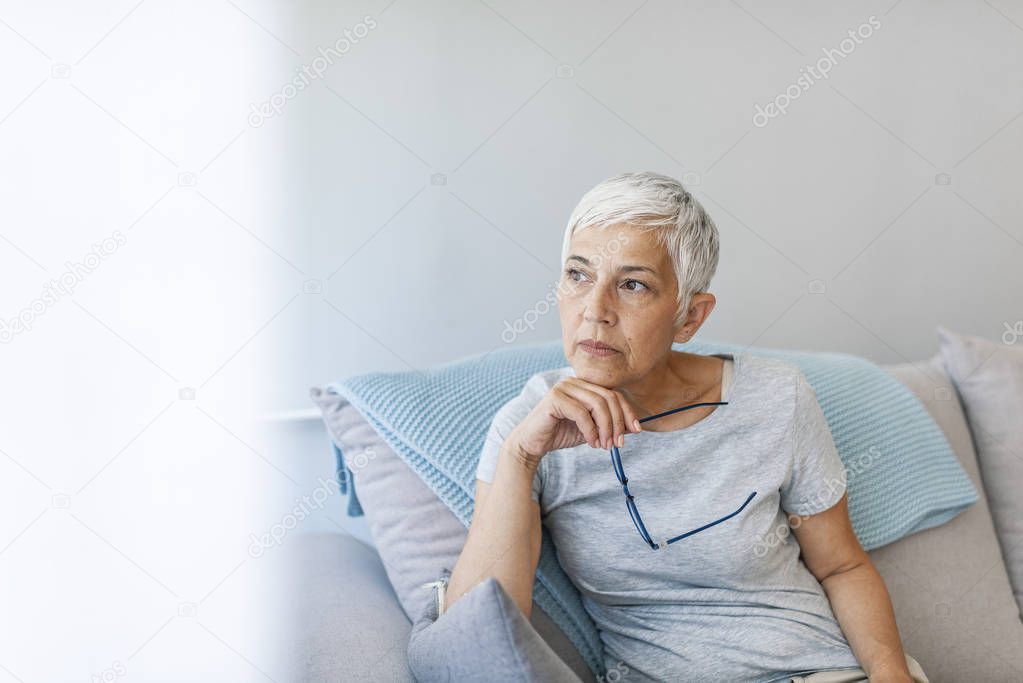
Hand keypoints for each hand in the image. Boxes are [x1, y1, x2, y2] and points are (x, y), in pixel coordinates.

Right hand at [506, 377, 642, 467]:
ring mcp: (563, 387)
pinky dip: (591, 431)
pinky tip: (591, 443)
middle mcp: (574, 382)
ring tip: (605, 446)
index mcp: (584, 385)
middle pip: (608, 398)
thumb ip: (609, 425)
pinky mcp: (555, 398)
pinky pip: (582, 414)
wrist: (532, 443)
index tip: (636, 431)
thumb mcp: (592, 430)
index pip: (614, 394)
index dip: (627, 412)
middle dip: (618, 422)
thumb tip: (636, 427)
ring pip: (598, 405)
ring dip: (606, 428)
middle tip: (618, 444)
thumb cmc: (560, 434)